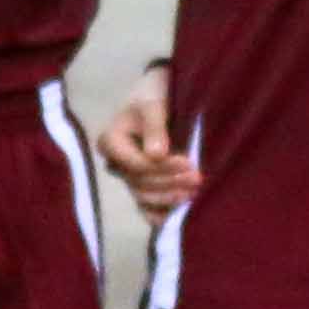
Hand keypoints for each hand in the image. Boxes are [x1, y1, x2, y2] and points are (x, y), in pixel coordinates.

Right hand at [96, 73, 200, 218]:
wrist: (161, 94)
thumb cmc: (153, 94)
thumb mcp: (153, 103)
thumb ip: (154, 127)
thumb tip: (156, 155)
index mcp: (110, 141)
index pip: (135, 164)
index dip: (161, 168)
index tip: (187, 162)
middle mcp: (115, 162)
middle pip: (140, 182)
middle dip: (169, 182)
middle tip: (197, 178)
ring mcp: (128, 176)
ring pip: (144, 196)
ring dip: (168, 197)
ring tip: (194, 192)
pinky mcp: (141, 185)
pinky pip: (146, 206)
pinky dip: (161, 213)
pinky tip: (178, 215)